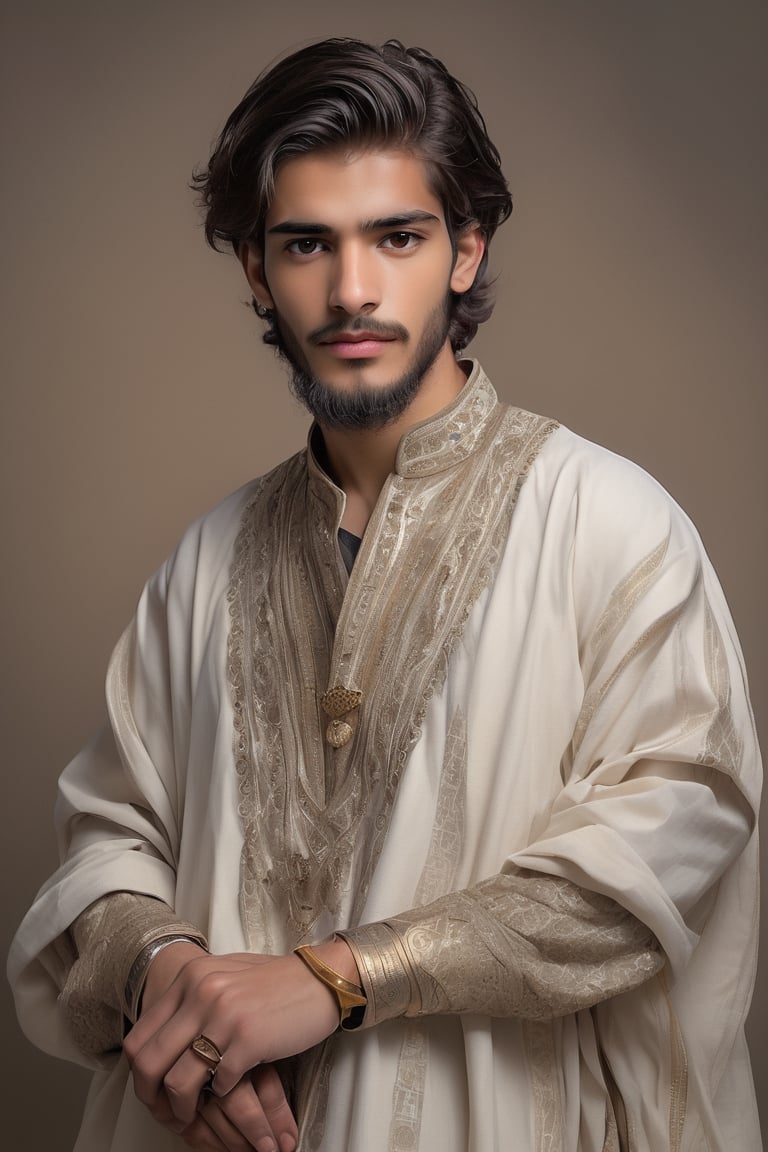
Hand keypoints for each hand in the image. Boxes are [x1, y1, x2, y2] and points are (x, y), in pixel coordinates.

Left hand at [123, 942, 353, 1139]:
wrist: (320, 980)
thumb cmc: (274, 984)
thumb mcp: (224, 977)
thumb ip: (192, 999)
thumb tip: (161, 1037)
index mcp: (191, 977)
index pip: (141, 1034)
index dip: (139, 1072)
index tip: (151, 1089)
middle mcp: (201, 992)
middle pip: (150, 1061)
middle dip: (152, 1096)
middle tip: (165, 1110)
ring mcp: (224, 1015)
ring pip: (178, 1080)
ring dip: (183, 1107)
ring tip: (193, 1114)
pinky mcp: (248, 1039)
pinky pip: (218, 1084)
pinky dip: (222, 1096)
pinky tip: (231, 1091)